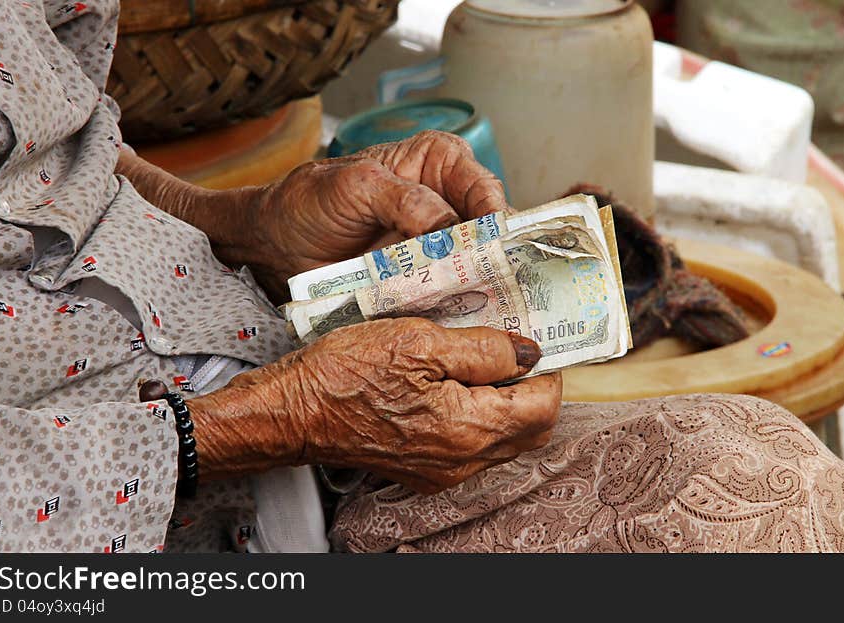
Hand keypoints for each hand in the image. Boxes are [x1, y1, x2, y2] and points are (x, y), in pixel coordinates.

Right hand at [189, 318, 560, 493]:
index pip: (543, 407)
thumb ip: (484, 349)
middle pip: (529, 430)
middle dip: (535, 390)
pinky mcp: (423, 470)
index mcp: (469, 428)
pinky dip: (479, 417)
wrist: (293, 412)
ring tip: (485, 362)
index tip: (539, 340)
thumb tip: (529, 354)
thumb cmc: (347, 372)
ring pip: (501, 440)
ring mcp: (443, 471)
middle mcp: (463, 460)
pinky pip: (472, 447)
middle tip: (517, 350)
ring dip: (506, 404)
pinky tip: (456, 386)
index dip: (550, 371)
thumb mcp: (420, 341)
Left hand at [249, 130, 509, 300]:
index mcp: (440, 163)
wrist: (276, 243)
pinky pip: (451, 294)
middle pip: (491, 233)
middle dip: (494, 260)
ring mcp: (438, 247)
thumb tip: (449, 229)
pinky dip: (455, 306)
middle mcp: (448, 203)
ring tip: (481, 306)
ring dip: (478, 288)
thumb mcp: (358, 186)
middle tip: (494, 286)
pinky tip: (458, 316)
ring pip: (477, 267)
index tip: (494, 251)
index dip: (495, 220)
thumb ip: (407, 200)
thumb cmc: (312, 200)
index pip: (485, 189)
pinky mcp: (424, 281)